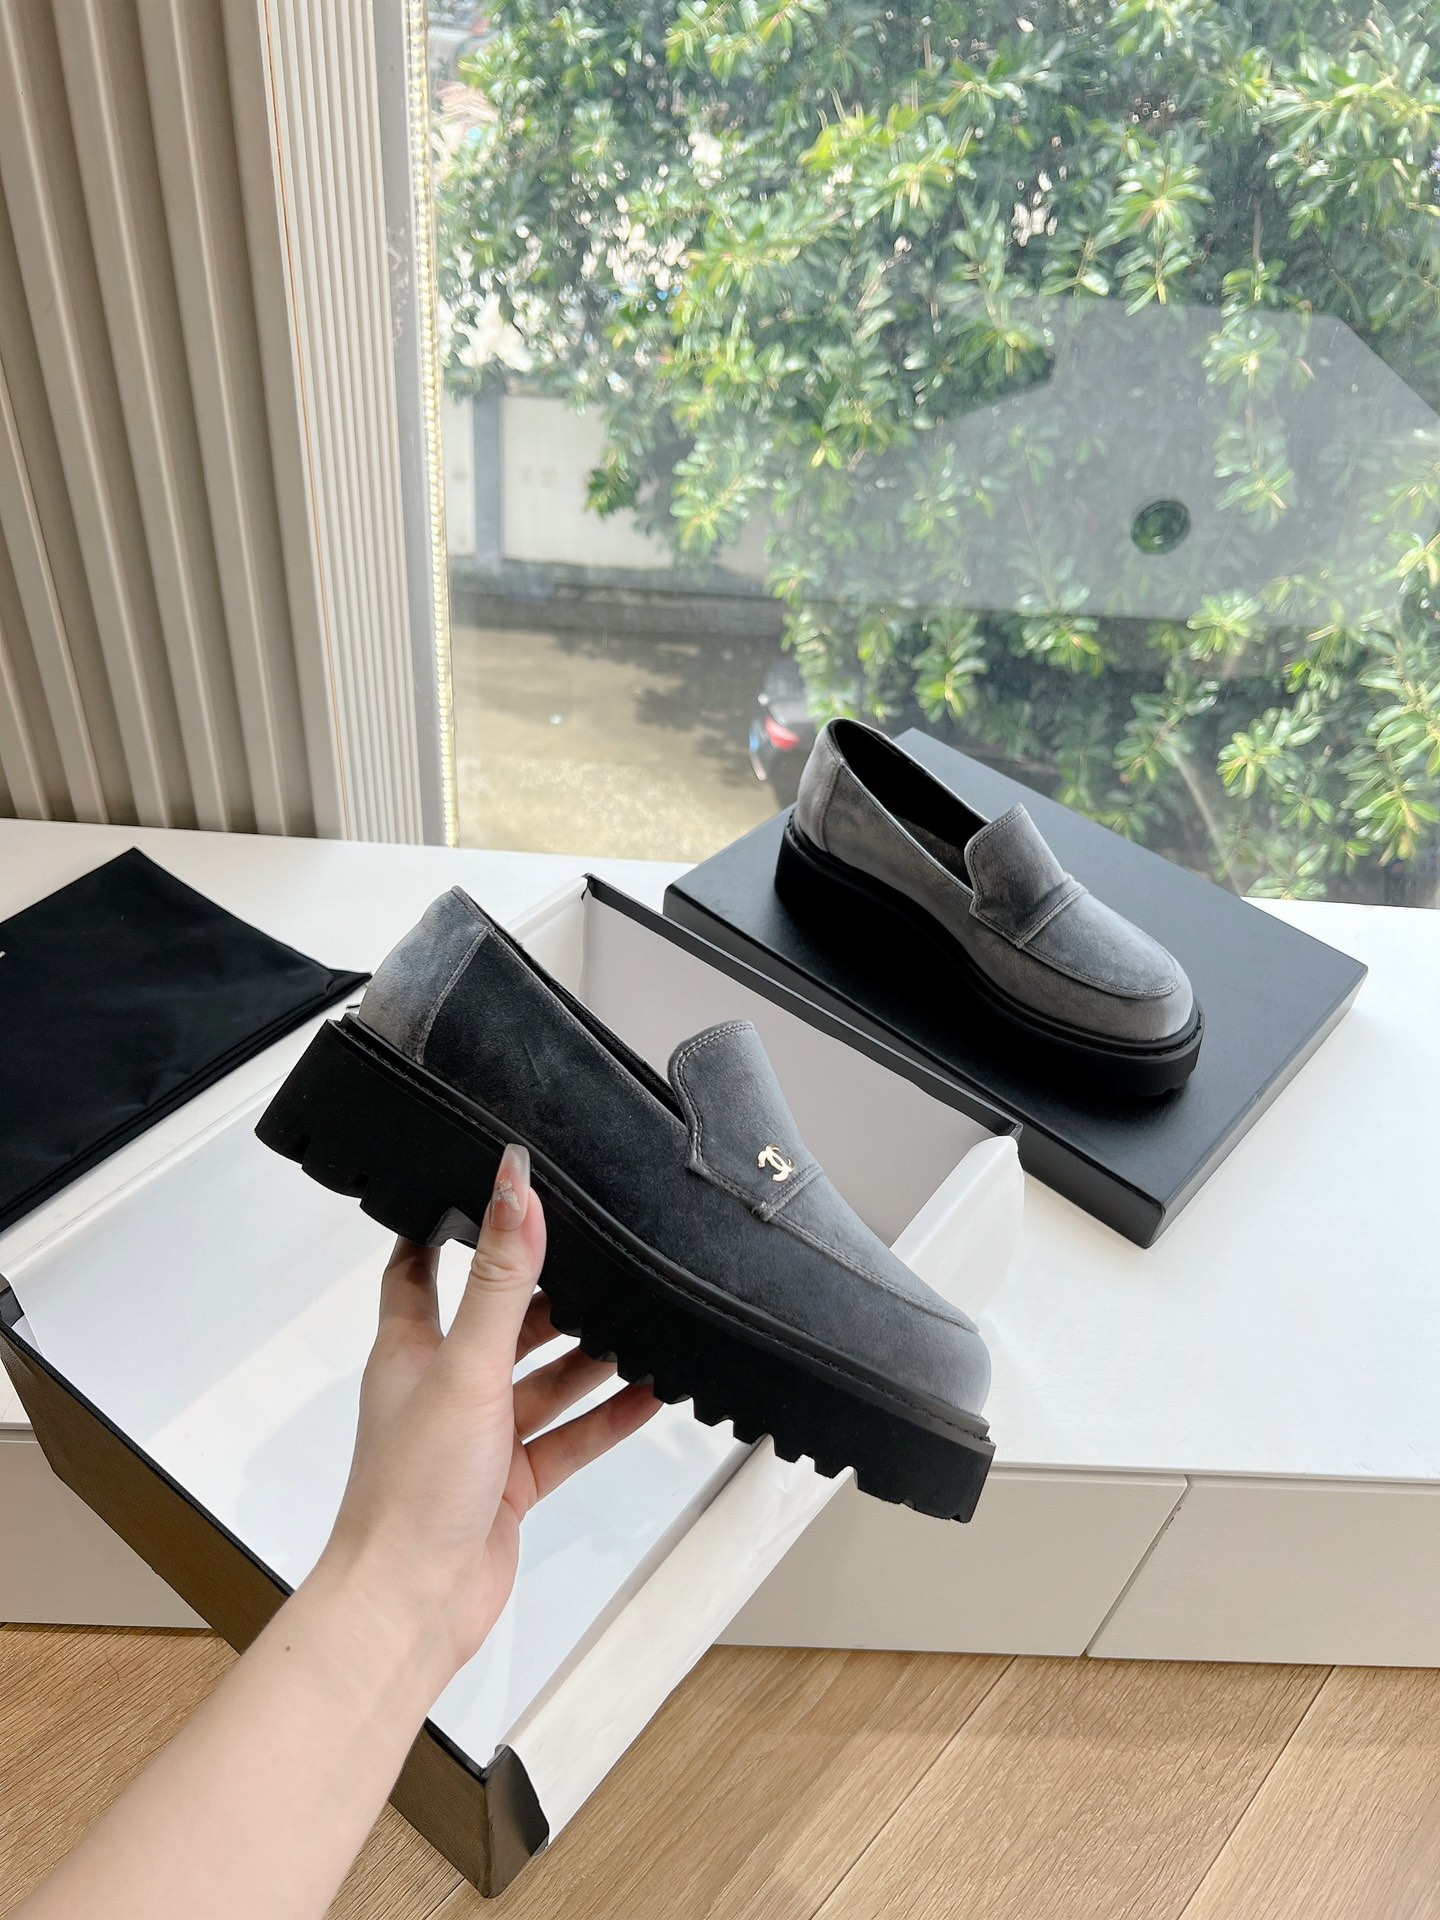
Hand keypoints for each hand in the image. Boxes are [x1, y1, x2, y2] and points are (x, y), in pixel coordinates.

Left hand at [319, 1144, 660, 1684]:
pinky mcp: (509, 1483)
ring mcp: (477, 1437)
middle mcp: (442, 1387)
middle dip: (548, 1293)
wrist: (411, 1606)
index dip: (447, 1226)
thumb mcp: (466, 1365)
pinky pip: (567, 1437)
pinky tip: (649, 1394)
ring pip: (542, 1380)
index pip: (419, 1267)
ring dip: (588, 1356)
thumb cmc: (409, 1493)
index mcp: (410, 1349)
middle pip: (500, 1321)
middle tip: (602, 1256)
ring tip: (640, 1320)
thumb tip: (514, 1188)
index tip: (487, 1190)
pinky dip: (606, 1417)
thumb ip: (500, 1277)